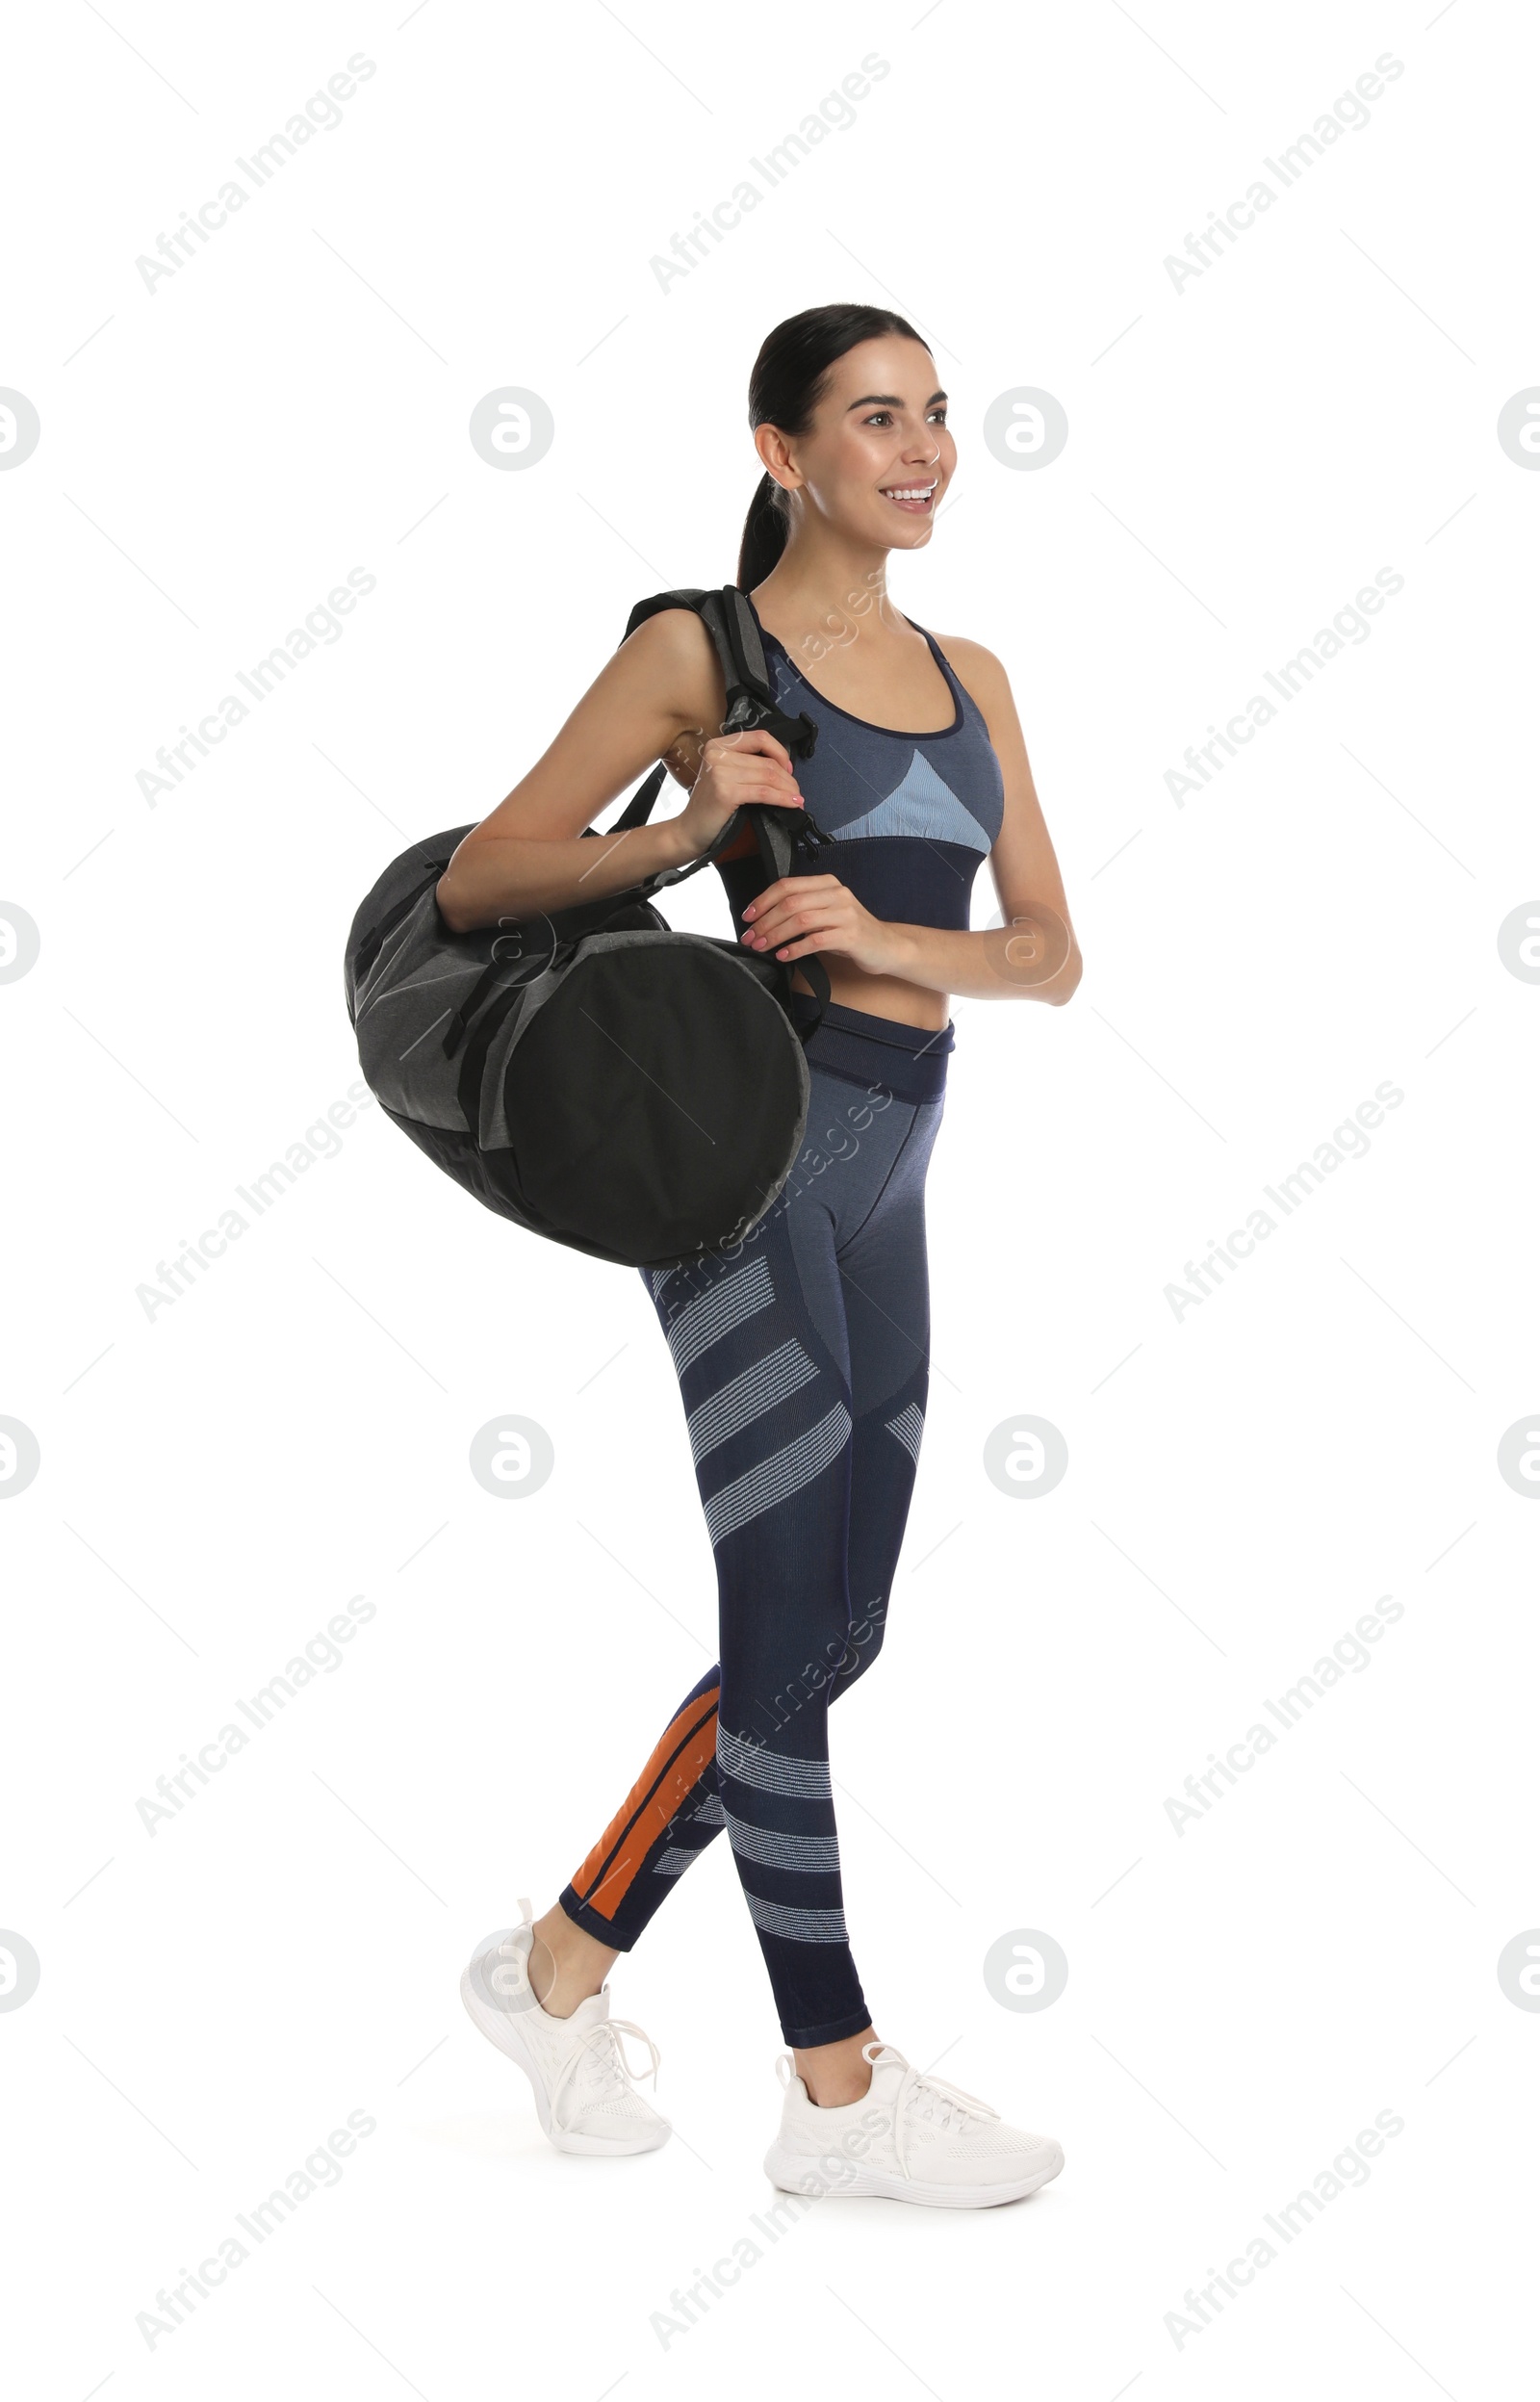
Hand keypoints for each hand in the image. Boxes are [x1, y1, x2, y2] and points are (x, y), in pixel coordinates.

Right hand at [672, 727, 803, 861]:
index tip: (788, 768)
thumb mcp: (724, 776)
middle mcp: (717, 754)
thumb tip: (782, 767)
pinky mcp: (726, 791)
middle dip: (788, 778)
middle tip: (796, 791)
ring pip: (768, 776)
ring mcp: (720, 772)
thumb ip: (746, 765)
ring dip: (788, 789)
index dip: (780, 752)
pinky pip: (764, 792)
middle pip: (767, 761)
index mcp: (717, 745)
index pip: (759, 738)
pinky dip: (782, 799)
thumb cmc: (709, 806)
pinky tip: (791, 804)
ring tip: (796, 799)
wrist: (689, 831)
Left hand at [740, 874, 904, 976]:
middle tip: (750, 938)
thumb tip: (763, 920)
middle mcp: (836, 894)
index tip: (747, 917)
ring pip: (800, 920)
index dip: (763, 900)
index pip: (787, 886)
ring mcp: (845, 914)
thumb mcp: (825, 913)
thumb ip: (801, 910)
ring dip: (775, 935)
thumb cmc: (850, 932)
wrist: (886, 946)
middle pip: (790, 903)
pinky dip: (795, 949)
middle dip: (764, 922)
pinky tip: (784, 956)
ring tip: (762, 947)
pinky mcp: (850, 935)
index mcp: (826, 884)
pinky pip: (816, 940)